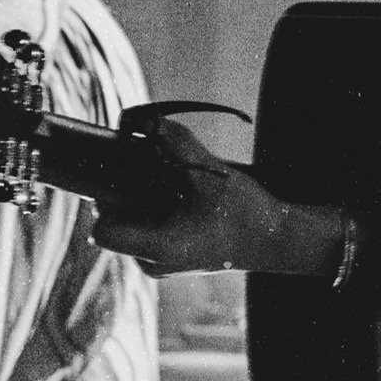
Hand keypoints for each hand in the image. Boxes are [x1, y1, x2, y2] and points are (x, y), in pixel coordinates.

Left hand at [88, 118, 347, 278]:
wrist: (277, 240)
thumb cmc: (244, 213)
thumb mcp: (209, 171)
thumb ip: (174, 141)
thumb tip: (142, 119)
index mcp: (155, 249)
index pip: (102, 229)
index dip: (105, 195)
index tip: (124, 169)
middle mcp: (151, 261)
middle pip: (116, 218)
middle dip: (127, 186)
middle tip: (152, 164)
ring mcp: (161, 261)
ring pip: (132, 219)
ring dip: (143, 192)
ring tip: (173, 178)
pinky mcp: (172, 254)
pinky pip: (148, 225)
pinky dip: (157, 203)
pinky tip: (182, 190)